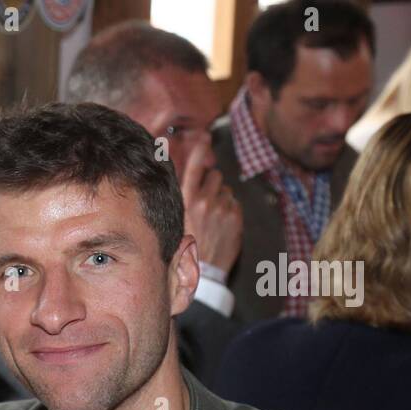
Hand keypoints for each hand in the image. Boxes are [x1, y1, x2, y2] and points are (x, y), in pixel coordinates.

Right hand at [180, 137, 242, 274]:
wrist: (203, 272)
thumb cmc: (185, 246)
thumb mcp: (175, 220)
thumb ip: (183, 198)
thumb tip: (188, 179)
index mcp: (185, 201)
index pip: (194, 166)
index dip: (200, 149)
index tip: (204, 136)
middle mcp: (204, 201)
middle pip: (214, 175)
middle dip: (212, 183)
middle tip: (206, 198)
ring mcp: (222, 208)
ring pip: (226, 189)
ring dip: (221, 196)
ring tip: (213, 215)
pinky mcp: (235, 216)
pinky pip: (235, 203)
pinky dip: (230, 209)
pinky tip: (221, 224)